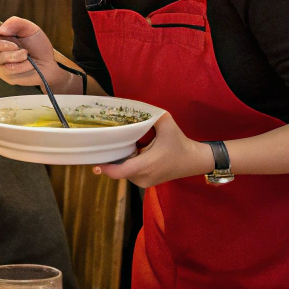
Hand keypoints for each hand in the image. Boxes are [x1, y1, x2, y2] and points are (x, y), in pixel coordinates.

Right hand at [0, 17, 74, 92]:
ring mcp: (0, 64)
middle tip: (23, 49)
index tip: (9, 38)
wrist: (48, 62)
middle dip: (8, 48)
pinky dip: (21, 67)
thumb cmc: (38, 45)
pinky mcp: (6, 76)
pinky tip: (28, 65)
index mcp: (2, 37)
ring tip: (27, 57)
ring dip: (16, 58)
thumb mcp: (30, 29)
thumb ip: (15, 23)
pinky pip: (7, 72)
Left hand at [95, 113, 213, 187]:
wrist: (194, 160)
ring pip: (124, 173)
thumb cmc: (179, 142)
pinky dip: (126, 165)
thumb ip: (149, 113)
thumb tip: (131, 105)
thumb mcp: (165, 123)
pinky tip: (127, 153)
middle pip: (118, 171)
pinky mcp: (146, 183)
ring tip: (117, 147)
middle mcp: (143, 177)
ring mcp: (145, 183)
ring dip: (119, 162)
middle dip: (110, 160)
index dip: (106, 168)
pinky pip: (130, 174)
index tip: (95, 161)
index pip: (120, 172)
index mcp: (146, 165)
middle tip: (102, 146)